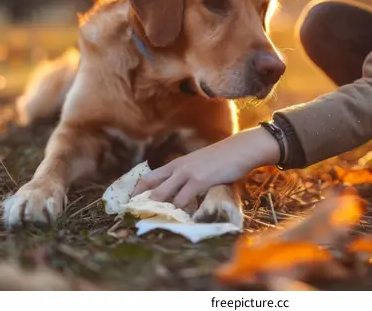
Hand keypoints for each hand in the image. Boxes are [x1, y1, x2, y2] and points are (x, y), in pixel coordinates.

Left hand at [131, 126, 280, 208]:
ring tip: (151, 223)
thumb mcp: (201, 164)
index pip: (149, 176)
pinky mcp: (199, 181)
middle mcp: (178, 167)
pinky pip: (183, 200)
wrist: (241, 148)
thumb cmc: (225, 157)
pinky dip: (179, 212)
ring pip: (162, 194)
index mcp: (177, 163)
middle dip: (140, 201)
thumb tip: (185, 193)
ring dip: (157, 210)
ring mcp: (187, 173)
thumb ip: (190, 176)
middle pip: (150, 184)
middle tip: (134, 217)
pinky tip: (178, 221)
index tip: (130, 204)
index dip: (137, 191)